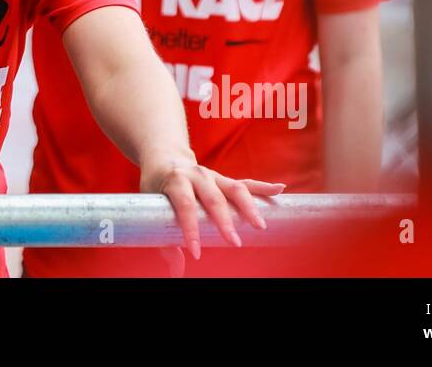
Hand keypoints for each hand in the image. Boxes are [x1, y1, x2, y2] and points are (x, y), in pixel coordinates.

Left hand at [141, 155, 285, 259]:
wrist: (165, 158)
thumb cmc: (156, 185)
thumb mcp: (151, 205)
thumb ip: (163, 240)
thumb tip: (176, 272)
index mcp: (176, 180)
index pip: (185, 205)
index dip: (190, 229)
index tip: (195, 251)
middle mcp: (197, 175)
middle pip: (213, 198)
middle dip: (225, 221)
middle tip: (234, 243)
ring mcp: (213, 176)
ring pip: (234, 189)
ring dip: (249, 207)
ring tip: (260, 226)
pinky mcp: (225, 180)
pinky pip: (246, 183)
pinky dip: (263, 187)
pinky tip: (280, 190)